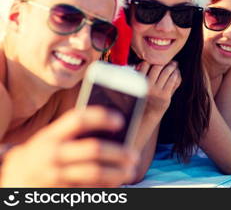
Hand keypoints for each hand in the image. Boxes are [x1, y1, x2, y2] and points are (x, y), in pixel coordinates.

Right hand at [0, 106, 138, 186]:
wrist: (15, 179)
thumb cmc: (44, 152)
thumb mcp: (51, 138)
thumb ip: (74, 132)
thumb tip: (114, 130)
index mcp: (51, 135)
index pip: (78, 120)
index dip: (101, 117)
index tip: (120, 120)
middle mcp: (52, 154)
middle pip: (92, 149)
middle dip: (118, 152)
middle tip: (134, 155)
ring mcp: (55, 175)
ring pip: (93, 173)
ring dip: (117, 172)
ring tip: (130, 171)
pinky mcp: (60, 192)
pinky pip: (88, 190)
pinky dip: (106, 187)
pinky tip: (117, 184)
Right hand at [136, 61, 180, 118]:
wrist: (148, 114)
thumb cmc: (143, 97)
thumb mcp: (138, 85)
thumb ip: (140, 74)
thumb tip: (142, 62)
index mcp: (138, 82)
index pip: (145, 64)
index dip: (152, 59)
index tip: (157, 57)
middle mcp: (147, 86)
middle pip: (157, 67)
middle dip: (164, 61)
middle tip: (169, 59)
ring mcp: (157, 92)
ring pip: (166, 72)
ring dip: (172, 66)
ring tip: (174, 64)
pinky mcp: (165, 96)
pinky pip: (172, 81)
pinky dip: (175, 74)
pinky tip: (176, 72)